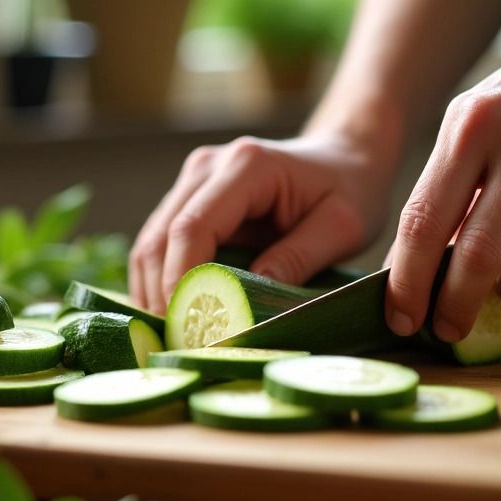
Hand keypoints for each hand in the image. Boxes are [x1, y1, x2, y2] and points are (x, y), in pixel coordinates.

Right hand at [130, 135, 389, 313]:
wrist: (344, 157)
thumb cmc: (350, 189)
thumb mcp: (341, 227)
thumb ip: (296, 259)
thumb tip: (243, 303)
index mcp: (247, 166)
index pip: (192, 227)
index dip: (181, 280)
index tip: (189, 326)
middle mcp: (208, 167)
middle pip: (161, 237)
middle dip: (163, 295)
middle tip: (180, 344)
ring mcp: (193, 180)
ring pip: (151, 243)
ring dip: (155, 292)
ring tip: (176, 336)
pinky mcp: (189, 198)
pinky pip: (161, 244)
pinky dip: (161, 282)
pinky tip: (177, 315)